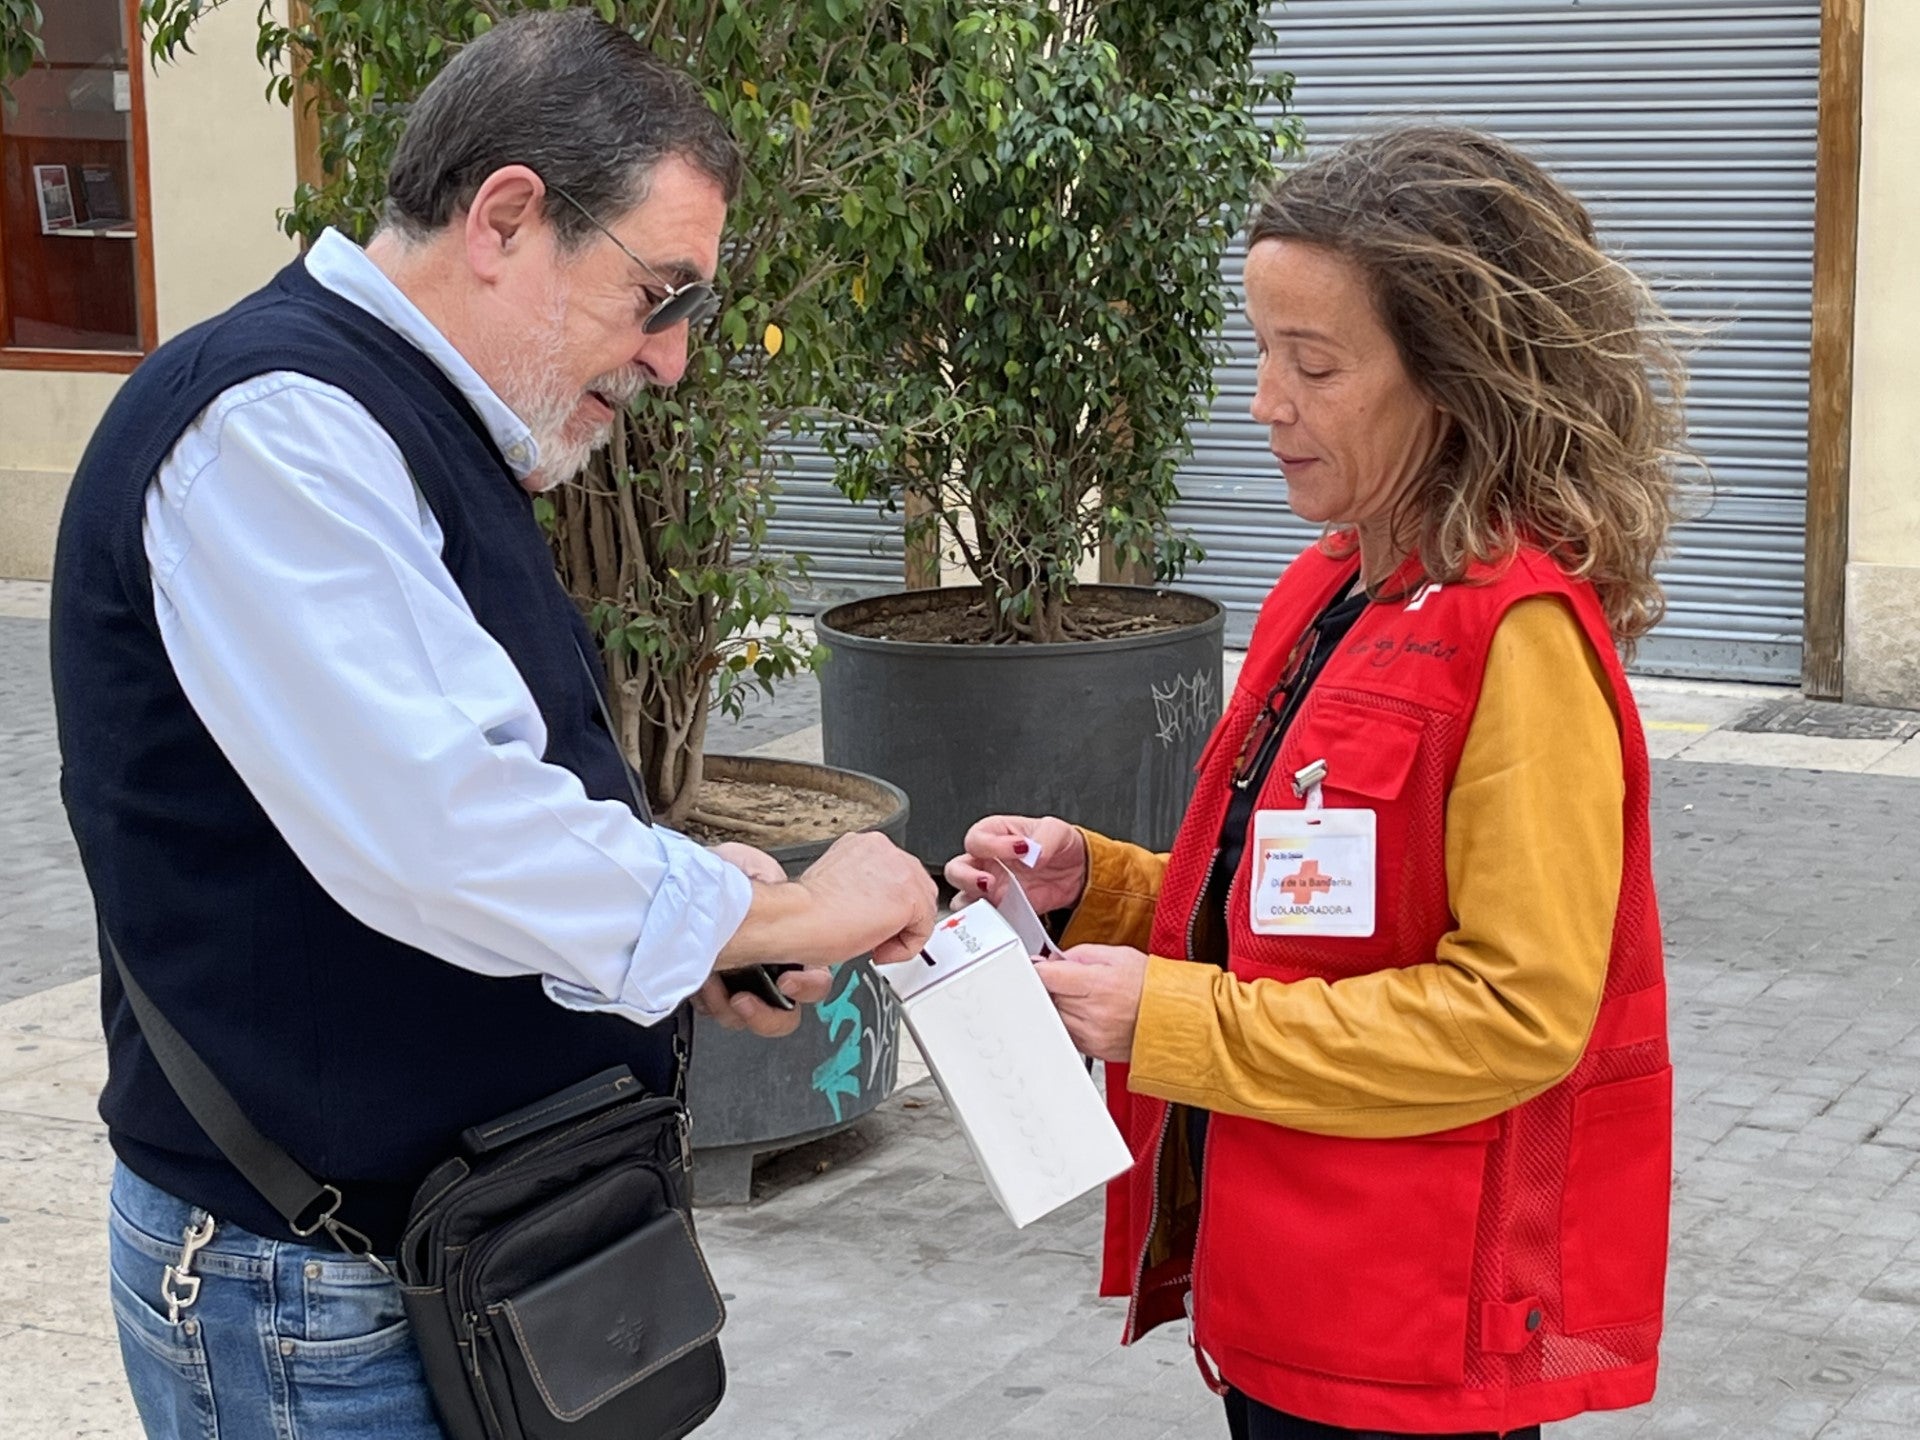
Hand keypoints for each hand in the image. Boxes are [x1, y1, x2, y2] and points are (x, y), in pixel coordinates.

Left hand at [701, 841, 826, 1035]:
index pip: (816, 979)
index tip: (787, 981)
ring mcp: (740, 987)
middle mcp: (770, 972)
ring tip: (710, 984)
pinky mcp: (711, 994)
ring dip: (726, 1009)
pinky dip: (704, 1002)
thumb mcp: (748, 866)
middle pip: (783, 1015)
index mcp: (791, 946)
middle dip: (765, 1015)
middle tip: (743, 1000)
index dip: (808, 985)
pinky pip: (712, 1012)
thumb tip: (765, 883)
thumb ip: (764, 873)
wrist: (688, 891)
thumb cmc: (723, 880)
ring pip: (745, 1019)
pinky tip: (696, 981)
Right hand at [789, 831, 937, 963]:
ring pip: (922, 907)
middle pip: (915, 888)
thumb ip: (860, 886)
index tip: (865, 919)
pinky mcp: (910, 894)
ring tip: (872, 942)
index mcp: (864, 845)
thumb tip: (870, 904)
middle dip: (898, 918)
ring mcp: (900, 868)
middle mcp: (884, 849)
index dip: (885, 906)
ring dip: (901, 932)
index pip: (895, 876)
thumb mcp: (836, 884)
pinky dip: (905, 947)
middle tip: (871, 936)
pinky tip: (878, 948)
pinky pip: (924, 928)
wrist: (797, 918)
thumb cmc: (805, 910)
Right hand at [945, 816, 1087, 913]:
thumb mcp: (1058, 831)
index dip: (991, 845)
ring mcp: (991, 889)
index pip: (977, 838)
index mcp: (995, 835)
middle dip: (966, 878)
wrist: (1076, 873)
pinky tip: (1005, 919)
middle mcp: (986, 862)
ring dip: (973, 904)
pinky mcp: (1002, 911)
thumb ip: (1045, 838)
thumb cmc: (1059, 845)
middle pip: (955, 870)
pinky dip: (990, 924)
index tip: (1019, 850)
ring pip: (962, 899)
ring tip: (994, 903)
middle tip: (990, 882)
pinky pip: (986, 921)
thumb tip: (1033, 853)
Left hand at [1035, 944, 1148, 1062]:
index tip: (1037, 967)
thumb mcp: (1119, 955)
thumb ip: (1081, 954)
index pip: (1047, 977)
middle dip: (1054, 986)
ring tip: (1085, 997)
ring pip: (1055, 1017)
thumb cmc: (1153, 987)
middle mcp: (1093, 1012)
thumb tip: (1055, 960)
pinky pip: (1067, 1034)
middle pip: (1049, 997)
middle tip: (1071, 980)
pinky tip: (1090, 1014)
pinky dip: (1071, 1023)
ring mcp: (1093, 1034)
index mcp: (1098, 984)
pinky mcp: (1094, 1050)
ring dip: (1061, 1006)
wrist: (1177, 1018)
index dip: (1038, 969)